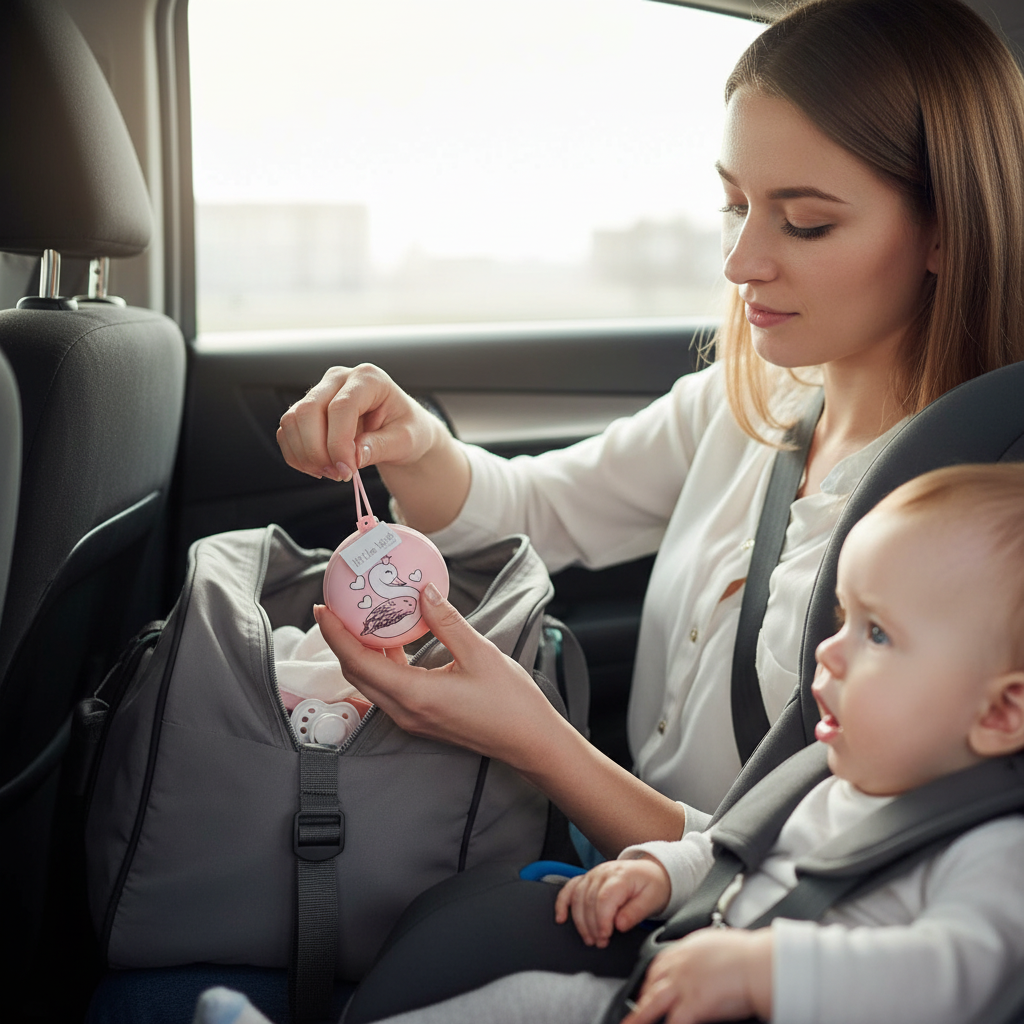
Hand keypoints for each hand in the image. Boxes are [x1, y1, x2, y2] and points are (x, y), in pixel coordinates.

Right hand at [276, 363, 440, 480]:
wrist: (401, 430)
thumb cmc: (407, 429)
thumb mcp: (405, 440)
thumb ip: (380, 447)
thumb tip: (354, 457)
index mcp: (369, 378)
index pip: (341, 407)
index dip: (338, 443)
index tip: (347, 471)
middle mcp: (339, 378)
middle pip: (308, 411)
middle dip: (318, 451)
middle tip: (339, 475)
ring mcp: (320, 391)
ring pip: (292, 421)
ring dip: (305, 455)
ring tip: (332, 473)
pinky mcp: (307, 409)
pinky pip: (287, 431)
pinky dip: (297, 455)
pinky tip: (319, 468)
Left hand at [312, 583, 565, 765]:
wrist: (529, 742)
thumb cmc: (510, 702)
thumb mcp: (480, 653)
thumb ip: (446, 622)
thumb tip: (422, 592)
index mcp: (415, 695)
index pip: (358, 662)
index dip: (336, 634)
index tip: (322, 608)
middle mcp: (405, 711)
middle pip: (356, 675)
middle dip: (340, 641)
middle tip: (335, 609)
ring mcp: (412, 718)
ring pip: (371, 683)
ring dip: (360, 653)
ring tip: (360, 620)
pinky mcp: (421, 718)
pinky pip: (389, 689)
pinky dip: (381, 664)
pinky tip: (392, 642)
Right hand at [554, 858, 670, 947]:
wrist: (651, 872)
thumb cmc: (652, 886)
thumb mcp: (652, 900)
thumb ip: (635, 913)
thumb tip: (619, 925)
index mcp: (621, 875)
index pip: (604, 899)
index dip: (602, 920)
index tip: (605, 937)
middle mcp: (604, 872)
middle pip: (588, 900)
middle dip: (592, 926)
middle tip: (600, 942)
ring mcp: (593, 874)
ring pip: (577, 897)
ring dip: (579, 921)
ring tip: (589, 938)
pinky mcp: (587, 879)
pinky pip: (570, 888)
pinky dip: (562, 903)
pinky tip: (561, 918)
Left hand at [623, 928, 772, 1023]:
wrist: (757, 964)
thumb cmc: (750, 955)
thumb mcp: (720, 943)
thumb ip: (706, 954)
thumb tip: (706, 963)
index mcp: (687, 948)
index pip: (660, 963)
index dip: (650, 977)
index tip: (647, 986)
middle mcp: (680, 965)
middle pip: (651, 982)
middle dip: (640, 997)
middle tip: (633, 1010)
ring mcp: (683, 985)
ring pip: (652, 1003)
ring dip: (638, 1016)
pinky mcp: (692, 1005)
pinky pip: (673, 1022)